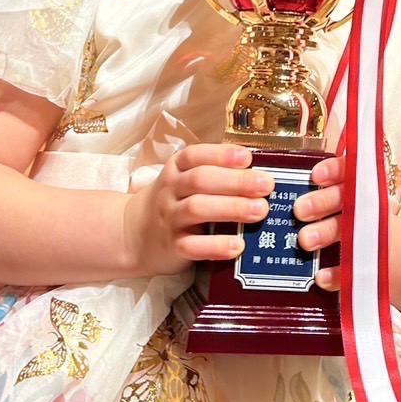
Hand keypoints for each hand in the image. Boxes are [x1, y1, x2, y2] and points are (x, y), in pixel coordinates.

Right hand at [123, 143, 274, 276]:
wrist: (134, 233)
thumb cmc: (173, 201)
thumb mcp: (184, 180)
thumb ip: (214, 172)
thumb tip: (258, 170)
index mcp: (177, 169)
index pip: (195, 156)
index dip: (222, 155)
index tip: (248, 158)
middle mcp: (171, 190)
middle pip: (200, 180)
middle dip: (236, 181)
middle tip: (266, 185)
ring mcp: (170, 218)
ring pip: (197, 209)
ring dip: (231, 208)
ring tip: (260, 210)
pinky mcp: (172, 246)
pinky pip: (192, 246)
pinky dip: (216, 246)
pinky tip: (238, 245)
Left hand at [293, 156, 399, 292]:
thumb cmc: (379, 225)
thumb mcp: (370, 201)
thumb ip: (341, 187)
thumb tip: (302, 177)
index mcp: (371, 191)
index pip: (355, 174)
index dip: (335, 172)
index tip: (315, 175)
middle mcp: (375, 214)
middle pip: (350, 202)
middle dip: (323, 204)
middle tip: (299, 209)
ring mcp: (380, 243)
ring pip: (352, 233)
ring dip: (328, 235)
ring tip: (305, 240)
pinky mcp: (378, 272)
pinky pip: (358, 274)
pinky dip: (339, 275)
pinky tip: (321, 276)